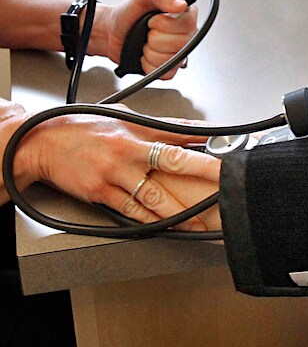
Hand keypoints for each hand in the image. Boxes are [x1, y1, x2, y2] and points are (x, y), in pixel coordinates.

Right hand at [7, 106, 220, 231]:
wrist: (41, 142)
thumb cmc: (81, 129)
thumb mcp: (119, 118)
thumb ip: (150, 127)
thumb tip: (182, 130)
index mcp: (135, 130)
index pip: (178, 131)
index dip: (205, 135)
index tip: (227, 141)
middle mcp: (128, 150)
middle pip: (174, 160)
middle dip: (204, 171)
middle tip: (225, 181)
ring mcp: (115, 173)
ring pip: (155, 196)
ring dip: (181, 212)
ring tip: (201, 223)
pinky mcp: (102, 193)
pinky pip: (132, 211)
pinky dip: (152, 222)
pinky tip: (168, 228)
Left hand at [93, 0, 197, 78]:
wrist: (114, 33)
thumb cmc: (130, 14)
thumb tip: (181, 5)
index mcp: (184, 16)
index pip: (189, 24)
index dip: (167, 24)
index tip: (153, 20)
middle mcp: (186, 36)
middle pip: (180, 44)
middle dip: (156, 38)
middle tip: (148, 32)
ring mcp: (179, 55)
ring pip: (170, 60)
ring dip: (150, 52)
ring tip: (146, 43)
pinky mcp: (170, 70)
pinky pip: (164, 73)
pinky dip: (149, 65)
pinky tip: (146, 55)